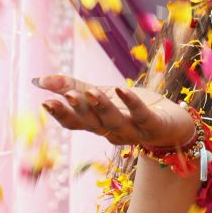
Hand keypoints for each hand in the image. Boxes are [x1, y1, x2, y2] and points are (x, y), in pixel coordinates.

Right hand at [34, 75, 197, 148]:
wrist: (173, 123)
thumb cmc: (133, 108)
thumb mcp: (102, 94)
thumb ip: (72, 87)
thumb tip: (38, 80)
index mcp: (99, 125)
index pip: (76, 123)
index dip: (62, 114)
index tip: (46, 102)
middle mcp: (113, 132)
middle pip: (93, 124)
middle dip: (79, 111)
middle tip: (65, 97)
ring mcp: (134, 131)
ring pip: (114, 122)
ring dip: (102, 108)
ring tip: (91, 92)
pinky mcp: (154, 126)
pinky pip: (141, 115)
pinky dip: (131, 103)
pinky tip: (121, 89)